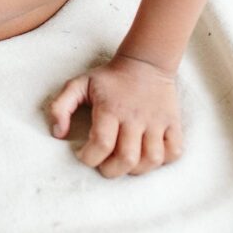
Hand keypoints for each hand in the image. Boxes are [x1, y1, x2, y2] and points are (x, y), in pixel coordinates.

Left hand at [48, 54, 183, 177]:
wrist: (144, 63)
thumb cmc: (108, 78)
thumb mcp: (79, 84)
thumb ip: (61, 106)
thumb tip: (58, 133)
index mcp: (110, 108)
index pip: (101, 143)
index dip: (89, 158)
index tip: (84, 155)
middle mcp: (135, 116)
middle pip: (127, 158)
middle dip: (111, 170)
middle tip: (104, 164)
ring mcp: (156, 121)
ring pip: (152, 160)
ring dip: (136, 169)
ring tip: (125, 162)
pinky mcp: (173, 123)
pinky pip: (174, 152)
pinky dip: (163, 161)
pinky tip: (148, 155)